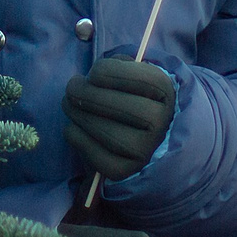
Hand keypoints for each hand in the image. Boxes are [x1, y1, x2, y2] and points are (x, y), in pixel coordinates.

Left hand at [65, 57, 176, 180]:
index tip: (93, 74)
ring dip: (78, 115)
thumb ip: (119, 65)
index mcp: (166, 92)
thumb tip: (91, 78)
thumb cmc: (130, 93)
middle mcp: (162, 124)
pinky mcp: (126, 170)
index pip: (140, 80)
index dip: (107, 72)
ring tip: (69, 105)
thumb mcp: (132, 72)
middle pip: (120, 108)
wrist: (140, 133)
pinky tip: (73, 127)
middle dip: (86, 94)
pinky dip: (76, 138)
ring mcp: (146, 151)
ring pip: (106, 132)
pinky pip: (96, 155)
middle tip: (72, 88)